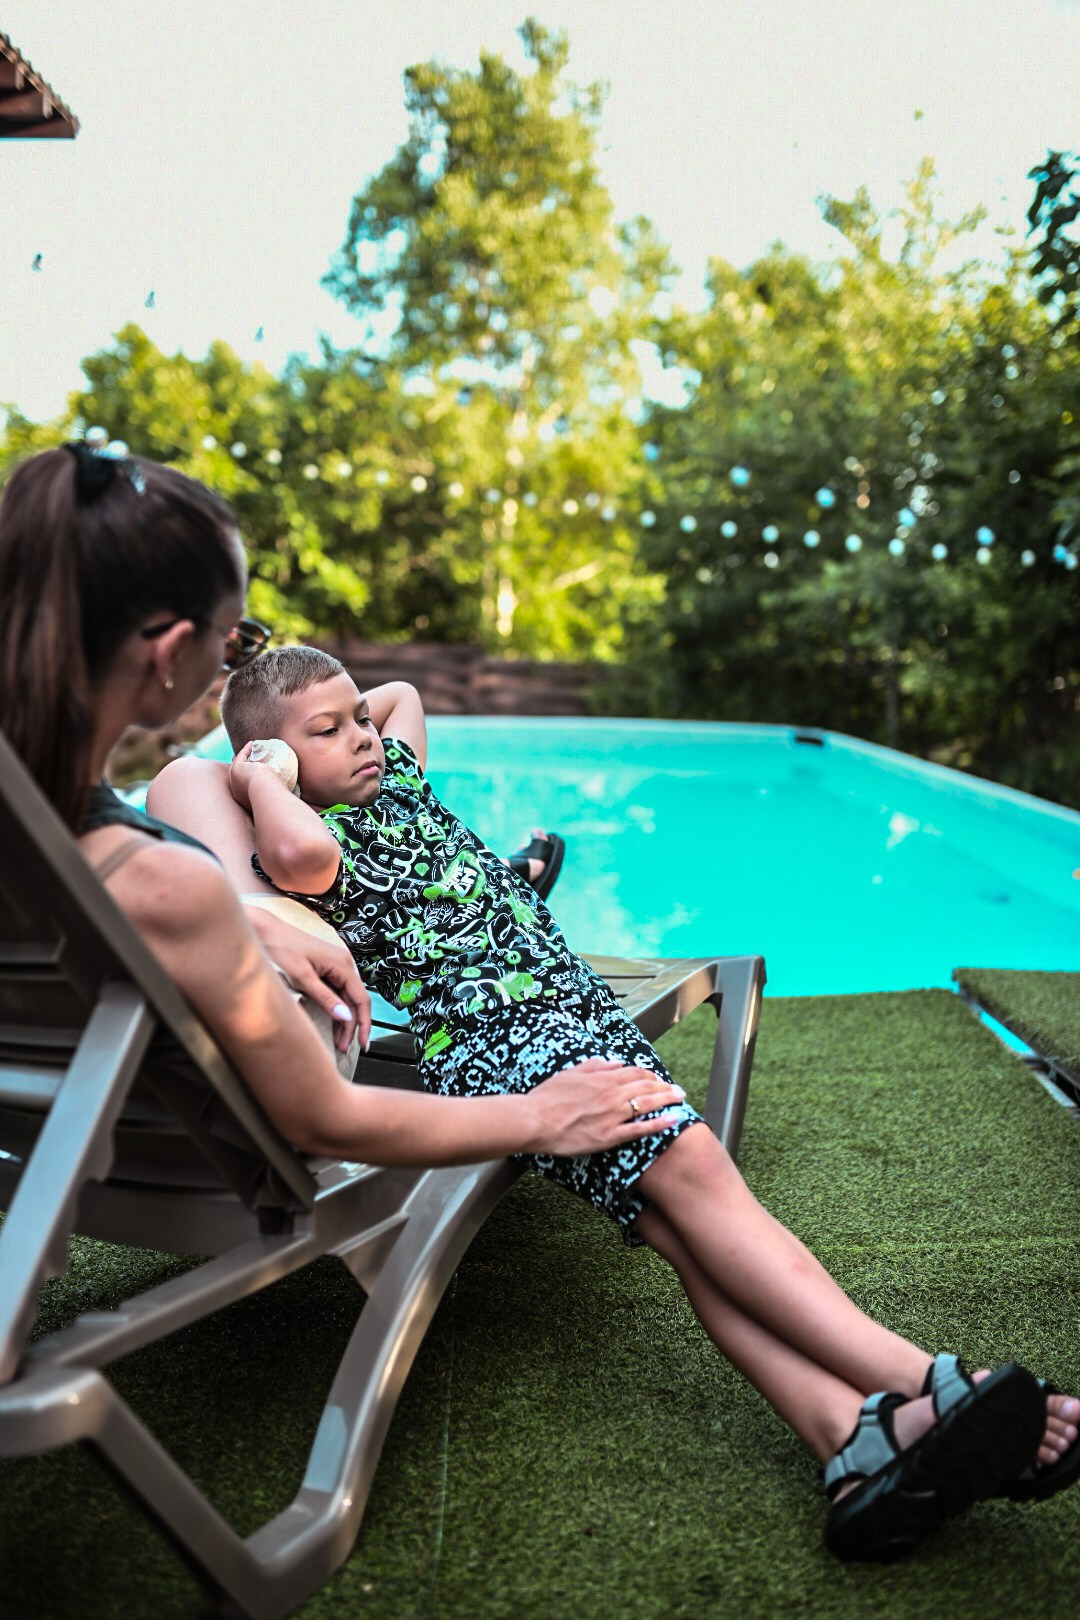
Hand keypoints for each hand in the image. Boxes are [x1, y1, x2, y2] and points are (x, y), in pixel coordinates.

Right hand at [229, 740, 297, 809]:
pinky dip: (245, 750)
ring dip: (242, 757)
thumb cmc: (274, 798)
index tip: (252, 774)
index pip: (244, 787)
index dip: (247, 780)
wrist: (267, 795)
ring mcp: (234, 781)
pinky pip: (240, 757)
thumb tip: (284, 789)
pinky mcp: (236, 770)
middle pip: (236, 776)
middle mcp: (237, 791)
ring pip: (237, 766)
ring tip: (249, 749)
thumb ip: (274, 792)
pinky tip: (251, 744)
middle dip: (240, 767)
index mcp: (245, 800)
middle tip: (244, 760)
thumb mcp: (274, 795)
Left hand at [246, 906, 370, 1052]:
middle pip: (355, 1001)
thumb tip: (345, 1017)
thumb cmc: (280, 947)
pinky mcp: (325, 967)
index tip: (362, 1044)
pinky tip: (333, 1021)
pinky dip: (336, 1008)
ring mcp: (335, 965)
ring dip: (344, 1019)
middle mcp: (343, 963)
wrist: (264, 929)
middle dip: (352, 1026)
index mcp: (342, 964)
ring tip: (338, 1041)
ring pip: (346, 997)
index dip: (364, 1023)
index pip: (361, 999)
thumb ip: (324, 998)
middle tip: (344, 1048)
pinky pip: (337, 991)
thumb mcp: (302, 977)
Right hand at [525, 1058, 684, 1156]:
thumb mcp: (571, 1073)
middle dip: (664, 1087)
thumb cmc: (548, 1097)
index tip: (658, 1079)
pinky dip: (659, 1123)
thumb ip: (595, 1066)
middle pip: (646, 1086)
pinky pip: (640, 1129)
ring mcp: (612, 1115)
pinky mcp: (609, 1136)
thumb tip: (615, 1061)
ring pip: (648, 1104)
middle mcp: (611, 1094)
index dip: (650, 1075)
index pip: (634, 1072)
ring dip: (667, 1099)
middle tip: (678, 1089)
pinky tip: (673, 1120)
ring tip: (680, 1099)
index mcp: (602, 1078)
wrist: (535, 1120)